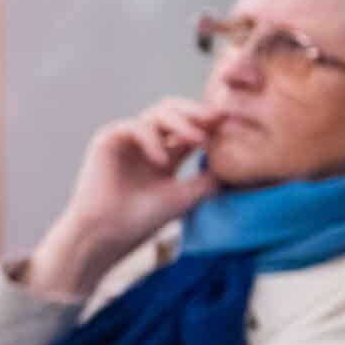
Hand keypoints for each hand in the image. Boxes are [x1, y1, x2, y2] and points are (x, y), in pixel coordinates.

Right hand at [27, 98, 224, 297]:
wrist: (109, 233)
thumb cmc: (144, 219)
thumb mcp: (188, 195)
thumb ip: (209, 177)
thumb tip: (236, 163)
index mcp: (166, 154)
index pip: (190, 128)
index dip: (209, 123)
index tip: (231, 121)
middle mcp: (147, 142)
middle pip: (174, 111)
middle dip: (196, 112)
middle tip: (216, 119)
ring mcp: (128, 139)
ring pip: (157, 113)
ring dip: (180, 122)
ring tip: (196, 140)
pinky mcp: (108, 139)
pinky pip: (134, 126)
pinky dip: (151, 139)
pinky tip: (161, 161)